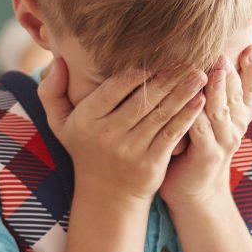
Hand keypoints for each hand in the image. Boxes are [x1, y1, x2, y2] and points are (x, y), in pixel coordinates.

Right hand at [38, 57, 206, 205]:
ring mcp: (131, 150)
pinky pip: (172, 134)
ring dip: (182, 93)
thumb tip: (58, 60)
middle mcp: (108, 135)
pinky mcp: (151, 163)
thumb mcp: (59, 123)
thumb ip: (51, 91)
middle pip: (141, 101)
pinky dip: (188, 116)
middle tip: (187, 58)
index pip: (112, 90)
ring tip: (199, 74)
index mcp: (87, 120)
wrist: (106, 194)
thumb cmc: (86, 148)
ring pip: (160, 115)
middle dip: (167, 78)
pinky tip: (200, 100)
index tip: (153, 58)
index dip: (134, 74)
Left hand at [160, 45, 251, 209]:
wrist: (195, 190)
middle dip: (230, 73)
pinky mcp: (207, 154)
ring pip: (220, 109)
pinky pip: (201, 129)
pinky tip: (192, 99)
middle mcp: (236, 125)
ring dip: (216, 89)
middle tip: (225, 53)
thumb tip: (209, 56)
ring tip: (214, 70)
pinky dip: (196, 113)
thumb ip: (213, 91)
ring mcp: (224, 140)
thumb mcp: (210, 115)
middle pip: (235, 93)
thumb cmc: (196, 145)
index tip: (250, 47)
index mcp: (239, 112)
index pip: (249, 85)